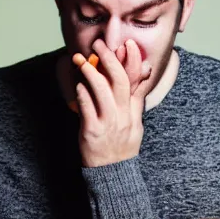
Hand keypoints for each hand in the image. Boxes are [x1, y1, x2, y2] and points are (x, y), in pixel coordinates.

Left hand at [73, 39, 150, 166]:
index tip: (127, 44)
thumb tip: (142, 77)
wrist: (113, 174)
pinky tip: (78, 84)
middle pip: (119, 81)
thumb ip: (135, 100)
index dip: (133, 61)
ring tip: (81, 60)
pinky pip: (86, 107)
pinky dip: (81, 92)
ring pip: (101, 91)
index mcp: (133, 112)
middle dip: (109, 59)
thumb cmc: (122, 147)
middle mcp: (123, 116)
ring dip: (90, 72)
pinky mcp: (92, 132)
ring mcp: (108, 124)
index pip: (136, 82)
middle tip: (98, 45)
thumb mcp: (135, 124)